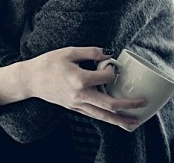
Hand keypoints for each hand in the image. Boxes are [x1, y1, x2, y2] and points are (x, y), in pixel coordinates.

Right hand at [0, 46, 145, 129]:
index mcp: (79, 79)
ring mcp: (77, 104)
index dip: (113, 71)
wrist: (30, 80)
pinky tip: (116, 120)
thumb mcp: (68, 52)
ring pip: (103, 116)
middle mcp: (80, 95)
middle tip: (143, 102)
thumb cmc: (47, 64)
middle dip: (129, 105)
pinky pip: (94, 116)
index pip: (105, 78)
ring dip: (121, 120)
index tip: (113, 66)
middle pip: (110, 104)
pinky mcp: (74, 108)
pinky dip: (107, 119)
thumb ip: (89, 52)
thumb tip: (107, 54)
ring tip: (135, 122)